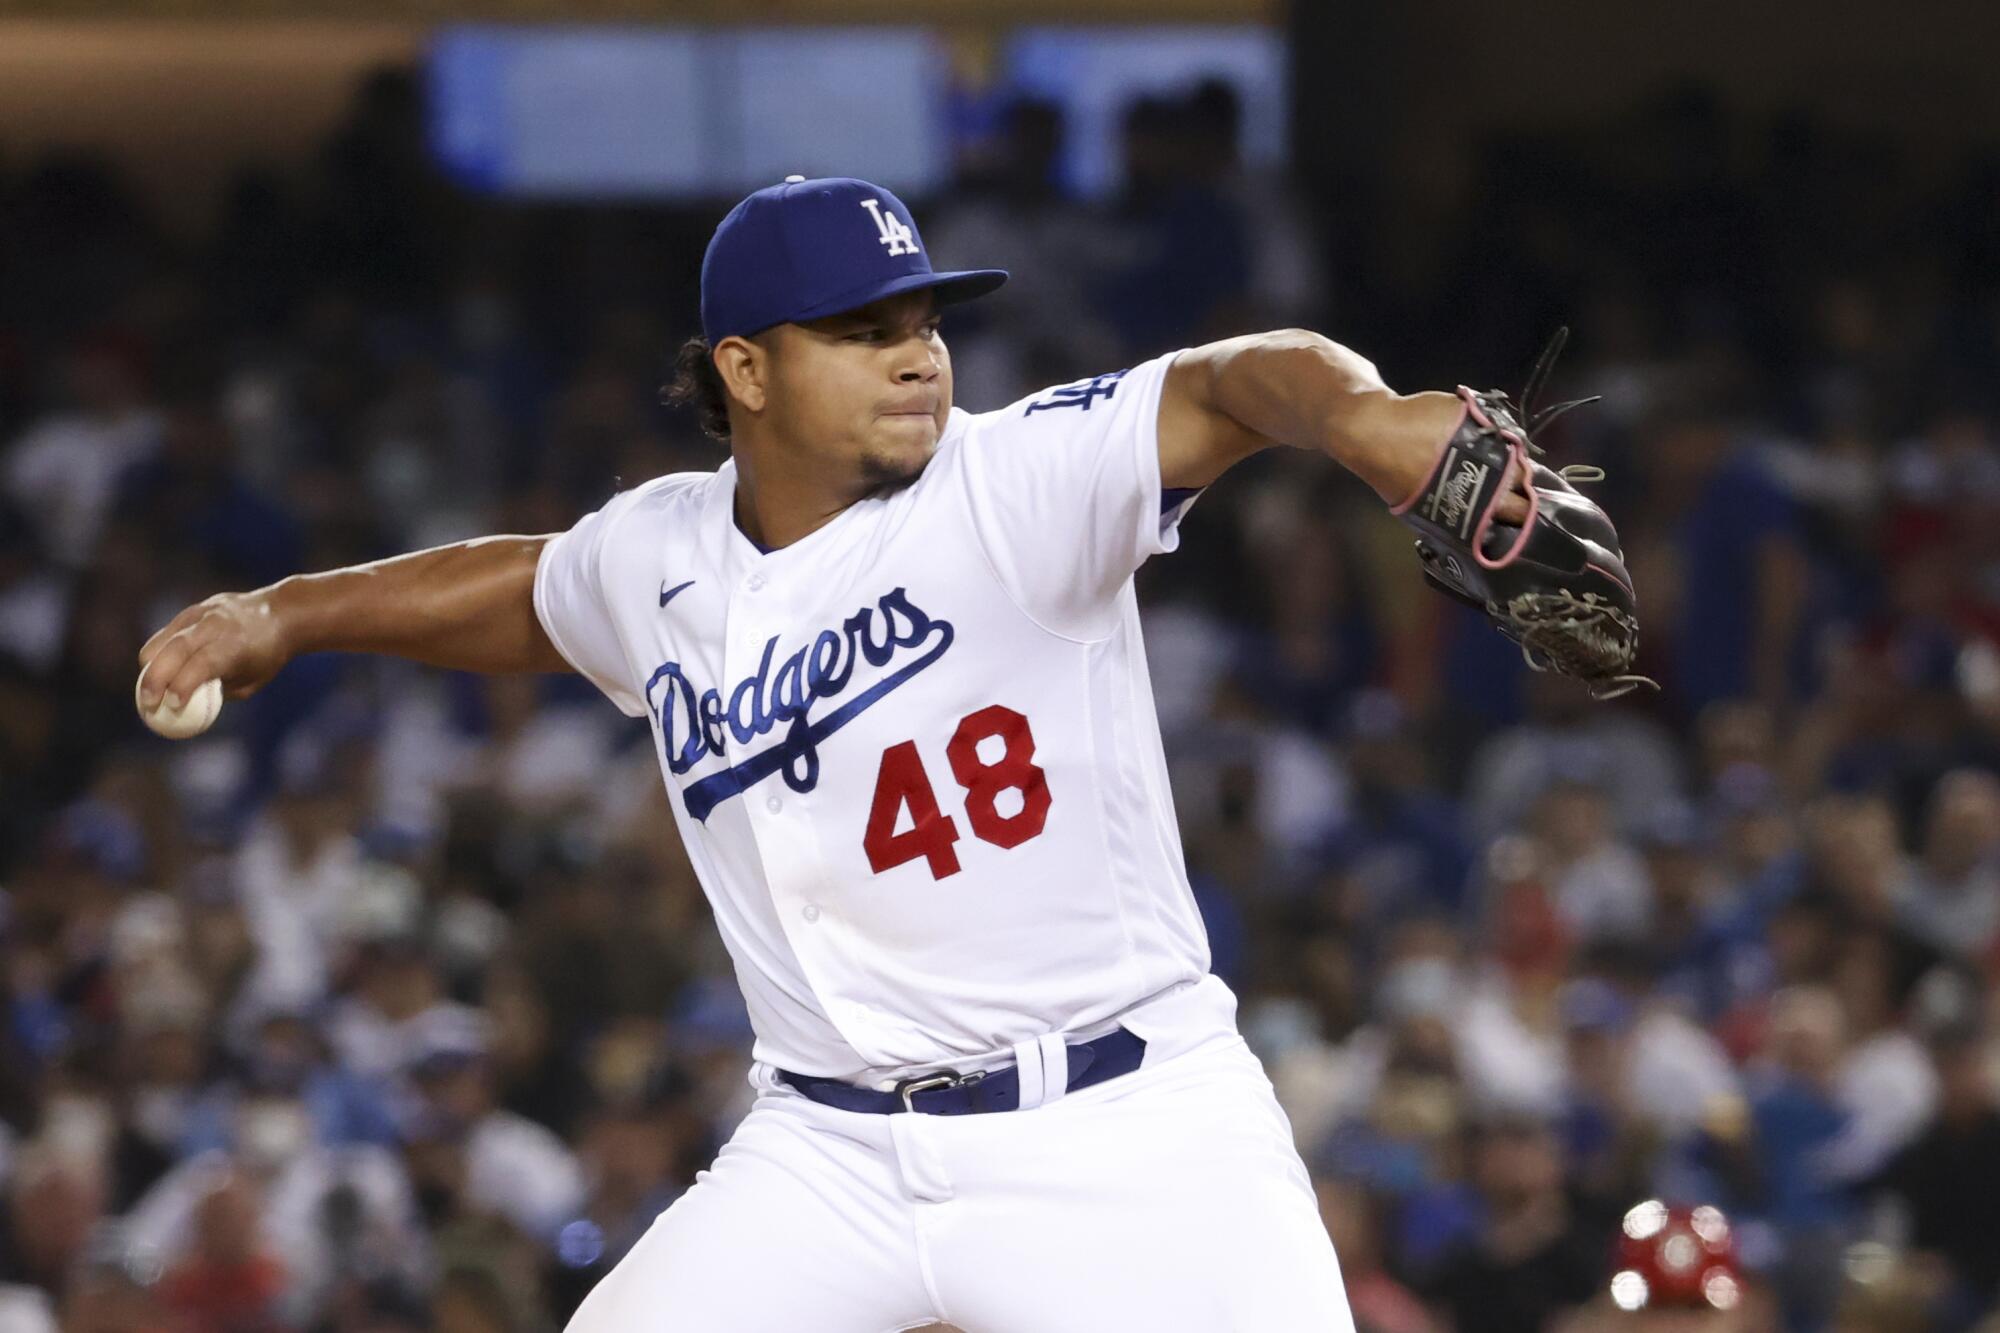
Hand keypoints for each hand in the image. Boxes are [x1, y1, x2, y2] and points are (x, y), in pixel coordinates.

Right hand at [137, 590, 290, 710]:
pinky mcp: (188, 612)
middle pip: (174, 649)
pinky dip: (156, 657)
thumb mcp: (250, 682)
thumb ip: (218, 692)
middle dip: (154, 679)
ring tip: (149, 694)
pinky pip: (164, 636)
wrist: (279, 613)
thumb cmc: (266, 656)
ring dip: (149, 670)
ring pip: (161, 641)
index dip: (183, 685)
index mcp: (235, 644)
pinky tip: (158, 676)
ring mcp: (198, 615)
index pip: (202, 663)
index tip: (172, 706)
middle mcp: (214, 625)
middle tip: (147, 705)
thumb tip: (186, 710)